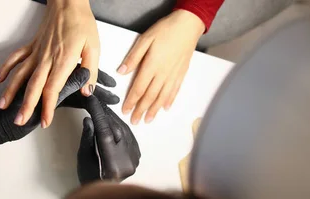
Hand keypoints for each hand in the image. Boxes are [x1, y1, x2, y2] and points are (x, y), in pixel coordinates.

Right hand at [0, 0, 99, 128]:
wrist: (68, 2)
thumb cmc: (81, 23)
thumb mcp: (94, 47)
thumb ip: (90, 71)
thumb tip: (87, 90)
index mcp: (63, 60)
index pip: (53, 88)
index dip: (48, 107)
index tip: (45, 121)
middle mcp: (46, 58)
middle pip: (33, 86)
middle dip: (25, 106)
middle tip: (19, 121)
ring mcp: (37, 52)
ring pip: (20, 74)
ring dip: (11, 91)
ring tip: (3, 107)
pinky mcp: (32, 45)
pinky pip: (16, 58)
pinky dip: (6, 69)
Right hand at [77, 96, 140, 183]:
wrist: (105, 191)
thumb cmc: (90, 177)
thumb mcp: (84, 158)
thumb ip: (88, 138)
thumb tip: (90, 119)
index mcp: (112, 163)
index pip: (105, 131)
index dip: (98, 114)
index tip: (92, 101)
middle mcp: (127, 161)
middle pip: (117, 129)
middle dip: (106, 114)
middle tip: (97, 103)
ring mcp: (134, 159)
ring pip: (125, 131)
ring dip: (113, 119)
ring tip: (103, 110)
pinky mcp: (137, 157)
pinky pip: (130, 137)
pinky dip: (121, 127)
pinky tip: (113, 121)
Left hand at [117, 10, 204, 124]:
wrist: (188, 25)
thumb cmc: (165, 29)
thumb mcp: (145, 39)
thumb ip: (133, 57)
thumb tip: (122, 71)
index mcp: (152, 65)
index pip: (139, 88)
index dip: (132, 101)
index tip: (126, 110)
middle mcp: (163, 73)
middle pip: (150, 96)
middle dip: (141, 110)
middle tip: (135, 121)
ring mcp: (174, 74)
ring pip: (162, 97)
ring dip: (154, 110)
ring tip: (148, 119)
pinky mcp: (181, 73)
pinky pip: (174, 91)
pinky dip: (169, 101)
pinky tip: (165, 108)